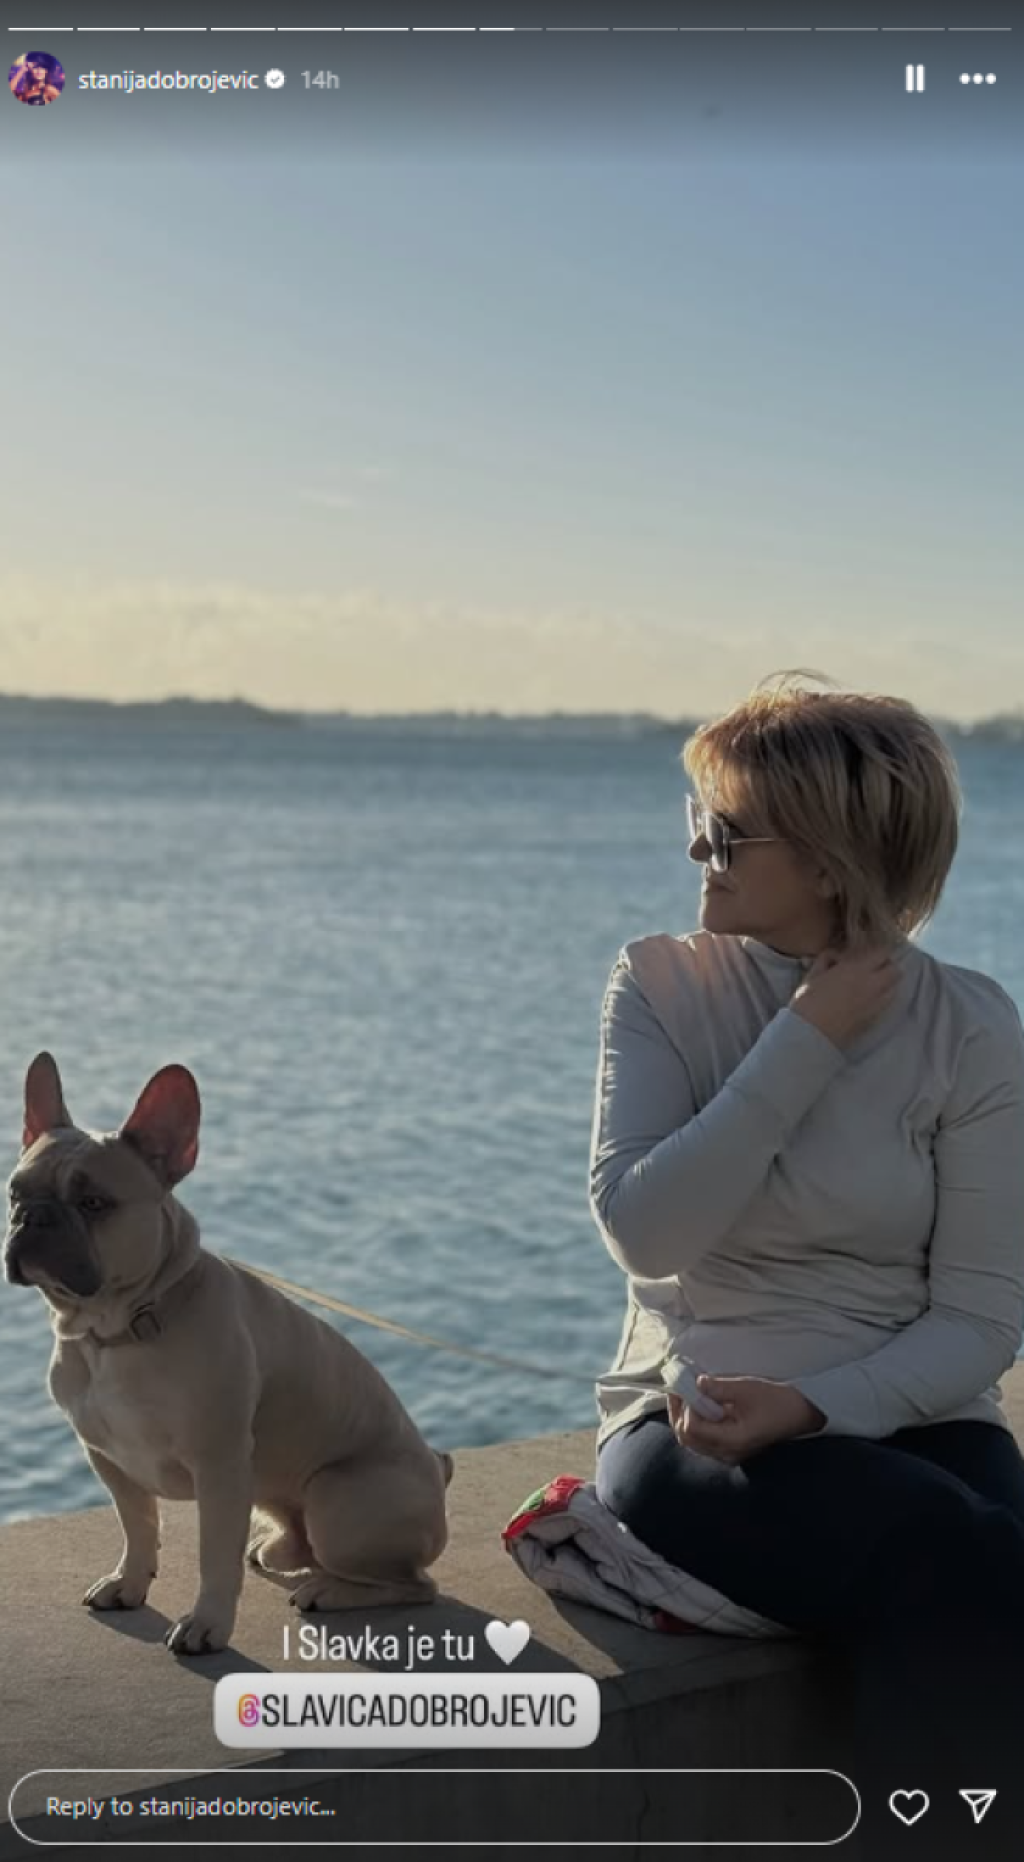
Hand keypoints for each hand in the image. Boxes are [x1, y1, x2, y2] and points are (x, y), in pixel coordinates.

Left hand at [667, 1375, 826, 1464]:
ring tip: (684, 1394)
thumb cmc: (776, 1401)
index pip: (693, 1428)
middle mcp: (727, 1453)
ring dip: (684, 1417)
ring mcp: (728, 1454)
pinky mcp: (730, 1449)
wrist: (800, 1414)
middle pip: (687, 1439)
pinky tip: (697, 1405)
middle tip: (676, 1388)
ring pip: (693, 1441)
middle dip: (678, 1412)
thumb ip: (718, 1387)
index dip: (686, 1406)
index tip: (687, 1385)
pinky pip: (703, 1440)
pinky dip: (695, 1422)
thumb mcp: (746, 1389)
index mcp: (732, 1441)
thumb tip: (695, 1382)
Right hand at [789, 946, 900, 1050]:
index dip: (878, 952)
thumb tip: (833, 955)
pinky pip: (886, 1004)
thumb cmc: (808, 1002)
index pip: (882, 953)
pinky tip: (867, 1002)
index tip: (869, 954)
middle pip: (895, 971)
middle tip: (874, 969)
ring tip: (872, 986)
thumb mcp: (812, 975)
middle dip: (888, 968)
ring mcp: (876, 1003)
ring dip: (887, 984)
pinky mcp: (875, 1019)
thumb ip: (825, 960)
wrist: (811, 1034)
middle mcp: (872, 984)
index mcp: (856, 969)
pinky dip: (882, 1000)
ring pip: (894, 988)